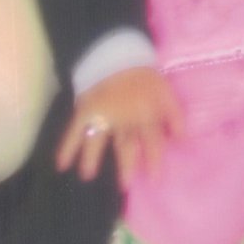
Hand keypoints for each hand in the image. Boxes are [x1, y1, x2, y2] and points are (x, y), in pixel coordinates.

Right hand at [56, 66, 184, 187]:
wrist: (119, 56)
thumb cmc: (146, 78)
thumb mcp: (166, 93)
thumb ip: (176, 115)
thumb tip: (182, 139)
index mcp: (146, 114)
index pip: (153, 142)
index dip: (154, 162)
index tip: (154, 182)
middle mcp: (125, 117)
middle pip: (126, 145)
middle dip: (126, 166)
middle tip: (125, 187)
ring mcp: (103, 114)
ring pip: (98, 140)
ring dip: (92, 158)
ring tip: (87, 175)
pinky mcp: (86, 110)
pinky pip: (74, 130)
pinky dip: (66, 146)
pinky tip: (60, 164)